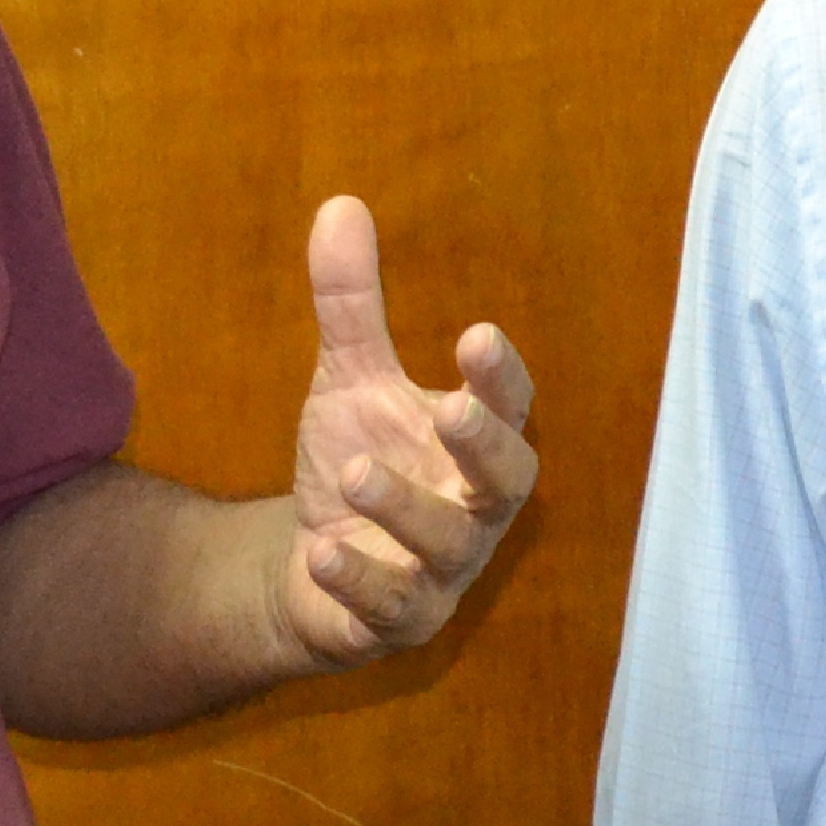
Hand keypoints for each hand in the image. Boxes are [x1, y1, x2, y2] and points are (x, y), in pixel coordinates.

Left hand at [277, 195, 540, 669]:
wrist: (316, 574)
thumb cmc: (361, 464)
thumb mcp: (349, 383)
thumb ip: (352, 306)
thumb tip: (339, 204)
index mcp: (474, 443)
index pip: (510, 407)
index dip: (499, 379)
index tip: (476, 336)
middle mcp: (474, 507)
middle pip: (507, 482)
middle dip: (484, 447)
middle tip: (450, 411)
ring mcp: (442, 569)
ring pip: (447, 546)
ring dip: (406, 509)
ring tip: (357, 472)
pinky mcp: (399, 620)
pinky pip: (393, 607)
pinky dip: (360, 582)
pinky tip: (321, 555)